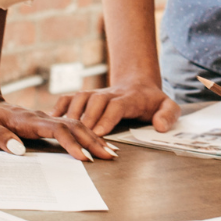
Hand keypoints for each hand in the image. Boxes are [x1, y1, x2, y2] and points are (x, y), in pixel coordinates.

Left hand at [0, 94, 117, 161]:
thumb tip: (18, 149)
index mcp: (27, 120)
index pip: (56, 130)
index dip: (70, 144)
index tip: (83, 158)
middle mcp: (39, 117)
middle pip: (73, 126)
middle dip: (92, 141)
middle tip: (109, 155)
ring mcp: (43, 119)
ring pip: (75, 126)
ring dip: (93, 138)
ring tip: (110, 151)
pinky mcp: (44, 123)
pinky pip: (69, 128)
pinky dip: (85, 136)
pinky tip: (94, 143)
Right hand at [49, 77, 179, 135]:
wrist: (139, 84)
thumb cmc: (153, 102)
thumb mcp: (169, 106)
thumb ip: (168, 115)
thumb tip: (159, 126)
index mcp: (131, 97)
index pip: (117, 105)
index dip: (107, 117)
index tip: (100, 131)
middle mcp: (111, 93)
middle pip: (96, 100)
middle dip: (88, 117)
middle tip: (80, 135)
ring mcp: (97, 93)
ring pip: (81, 97)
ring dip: (72, 112)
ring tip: (65, 129)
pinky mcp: (87, 96)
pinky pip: (70, 97)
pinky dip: (60, 105)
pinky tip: (51, 118)